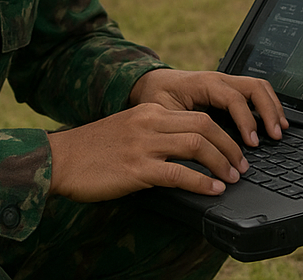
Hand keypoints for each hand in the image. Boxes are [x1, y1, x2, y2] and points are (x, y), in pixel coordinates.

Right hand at [46, 69, 287, 202]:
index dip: (223, 133)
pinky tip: (212, 191)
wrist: (60, 159)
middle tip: (242, 165)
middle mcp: (149, 121)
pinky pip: (178, 173)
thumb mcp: (128, 130)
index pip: (198, 114)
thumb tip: (186, 152)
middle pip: (204, 125)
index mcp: (149, 110)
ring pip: (197, 145)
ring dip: (222, 163)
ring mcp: (143, 144)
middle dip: (230, 146)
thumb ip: (155, 133)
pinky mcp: (136, 169)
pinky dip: (201, 182)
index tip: (235, 150)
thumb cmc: (93, 150)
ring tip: (233, 178)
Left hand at [129, 68, 287, 146]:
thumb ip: (178, 129)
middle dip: (269, 110)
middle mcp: (218, 79)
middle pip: (254, 86)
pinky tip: (271, 122)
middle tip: (275, 135)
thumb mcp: (161, 114)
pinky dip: (266, 105)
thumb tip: (196, 153)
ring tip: (279, 129)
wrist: (148, 83)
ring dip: (272, 106)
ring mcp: (225, 82)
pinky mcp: (227, 89)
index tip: (252, 143)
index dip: (246, 121)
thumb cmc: (153, 98)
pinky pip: (253, 91)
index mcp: (203, 83)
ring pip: (258, 86)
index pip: (234, 98)